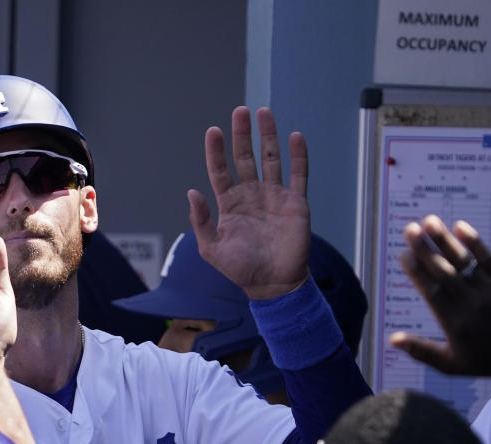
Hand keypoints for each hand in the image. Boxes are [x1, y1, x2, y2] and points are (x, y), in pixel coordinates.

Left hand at [188, 106, 309, 299]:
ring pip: (271, 159)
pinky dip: (298, 156)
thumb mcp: (212, 248)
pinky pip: (299, 174)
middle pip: (245, 157)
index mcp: (229, 204)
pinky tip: (294, 136)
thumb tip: (192, 192)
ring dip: (268, 136)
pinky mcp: (296, 202)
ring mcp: (274, 196)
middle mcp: (251, 194)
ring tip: (263, 112)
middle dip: (242, 135)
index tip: (213, 131)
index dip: (216, 151)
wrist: (272, 284)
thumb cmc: (240, 268)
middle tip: (240, 111)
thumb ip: (201, 221)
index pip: (220, 170)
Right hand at [390, 215, 490, 386]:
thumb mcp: (451, 365)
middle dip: (425, 248)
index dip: (417, 271)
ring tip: (430, 220)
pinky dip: (474, 242)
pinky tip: (460, 226)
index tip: (404, 254)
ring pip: (464, 261)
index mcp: (455, 323)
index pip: (432, 291)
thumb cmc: (486, 362)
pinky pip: (488, 259)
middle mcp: (471, 304)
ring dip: (445, 239)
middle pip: (444, 271)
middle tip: (410, 229)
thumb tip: (392, 339)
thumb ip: (421, 351)